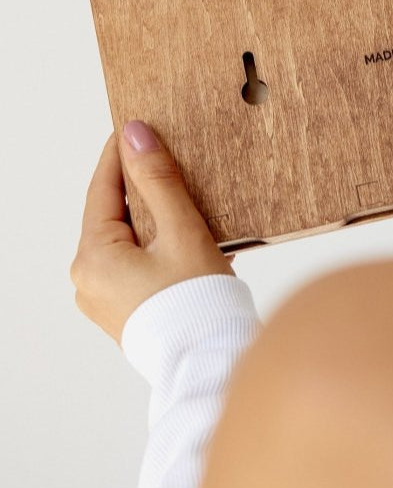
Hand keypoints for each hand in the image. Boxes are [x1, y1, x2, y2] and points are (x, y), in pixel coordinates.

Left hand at [72, 122, 236, 345]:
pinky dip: (157, 246)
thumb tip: (135, 135)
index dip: (119, 155)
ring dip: (154, 220)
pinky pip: (135, 265)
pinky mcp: (124, 312)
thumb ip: (157, 180)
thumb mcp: (180, 229)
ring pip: (127, 241)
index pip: (102, 188)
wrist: (209, 359)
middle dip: (142, 189)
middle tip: (167, 161)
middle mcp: (87, 280)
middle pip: (114, 216)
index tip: (133, 128)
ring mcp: (103, 299)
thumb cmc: (196, 301)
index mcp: (92, 257)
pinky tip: (187, 240)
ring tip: (186, 202)